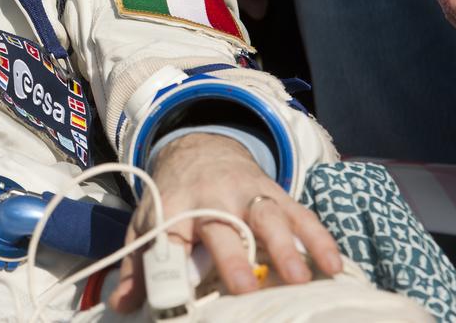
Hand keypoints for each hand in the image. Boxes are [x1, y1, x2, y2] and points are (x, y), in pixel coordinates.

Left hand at [110, 133, 340, 311]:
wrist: (200, 150)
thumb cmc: (174, 199)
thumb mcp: (147, 225)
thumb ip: (137, 267)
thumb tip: (121, 305)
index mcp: (175, 208)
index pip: (170, 236)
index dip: (173, 267)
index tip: (178, 300)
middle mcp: (213, 198)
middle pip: (224, 226)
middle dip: (235, 258)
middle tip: (246, 290)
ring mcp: (248, 194)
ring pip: (268, 216)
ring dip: (285, 247)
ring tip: (299, 280)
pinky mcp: (277, 195)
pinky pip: (301, 215)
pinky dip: (318, 239)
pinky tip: (333, 265)